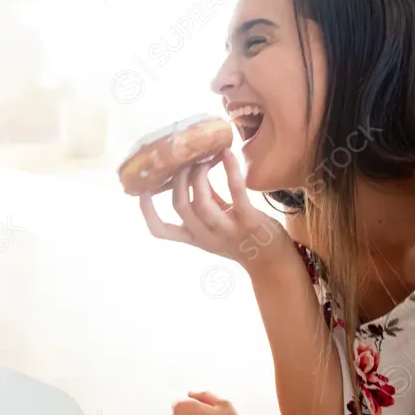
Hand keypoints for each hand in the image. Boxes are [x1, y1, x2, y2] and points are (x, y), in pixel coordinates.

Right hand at [139, 149, 288, 273]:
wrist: (272, 261)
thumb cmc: (244, 238)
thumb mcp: (218, 222)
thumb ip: (206, 199)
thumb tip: (194, 168)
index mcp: (194, 238)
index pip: (161, 231)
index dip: (147, 211)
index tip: (141, 191)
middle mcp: (207, 237)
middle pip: (180, 206)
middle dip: (179, 179)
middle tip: (186, 159)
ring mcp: (227, 231)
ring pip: (201, 202)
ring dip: (199, 175)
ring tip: (204, 157)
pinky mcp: (249, 222)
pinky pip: (235, 192)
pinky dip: (229, 170)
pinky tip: (227, 153)